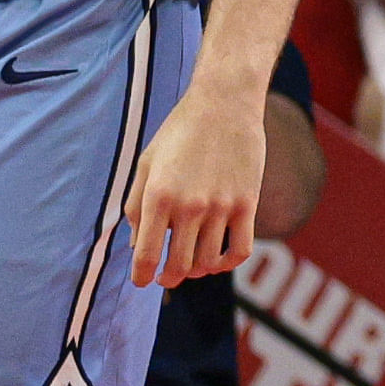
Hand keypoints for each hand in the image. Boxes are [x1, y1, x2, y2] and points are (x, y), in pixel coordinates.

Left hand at [123, 78, 267, 284]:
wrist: (224, 104)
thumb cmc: (180, 132)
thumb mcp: (147, 163)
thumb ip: (137, 204)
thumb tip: (138, 244)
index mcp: (158, 195)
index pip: (147, 254)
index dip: (142, 275)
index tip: (142, 281)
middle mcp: (189, 205)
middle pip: (179, 265)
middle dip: (168, 278)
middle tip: (166, 278)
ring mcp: (221, 206)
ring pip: (208, 261)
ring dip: (196, 270)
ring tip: (191, 265)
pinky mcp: (247, 203)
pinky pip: (240, 249)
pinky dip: (227, 263)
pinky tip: (218, 259)